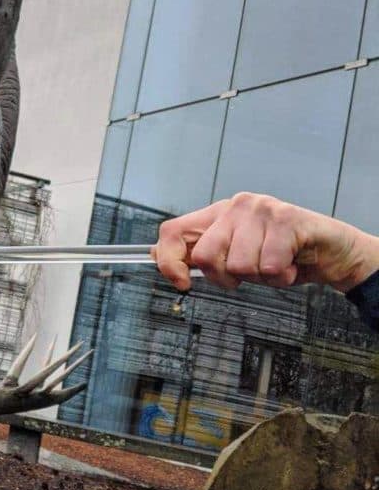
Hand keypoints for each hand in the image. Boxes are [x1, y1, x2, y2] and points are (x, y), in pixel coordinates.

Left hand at [151, 193, 378, 293]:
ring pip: (240, 266)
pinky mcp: (287, 219)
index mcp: (218, 214)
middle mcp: (236, 206)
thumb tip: (158, 254)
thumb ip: (200, 253)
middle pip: (205, 256)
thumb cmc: (281, 254)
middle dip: (227, 278)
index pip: (173, 231)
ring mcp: (261, 209)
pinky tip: (291, 264)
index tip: (182, 283)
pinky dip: (282, 277)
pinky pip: (269, 267)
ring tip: (275, 265)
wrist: (331, 252)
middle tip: (249, 274)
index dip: (169, 261)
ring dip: (261, 279)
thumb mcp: (235, 256)